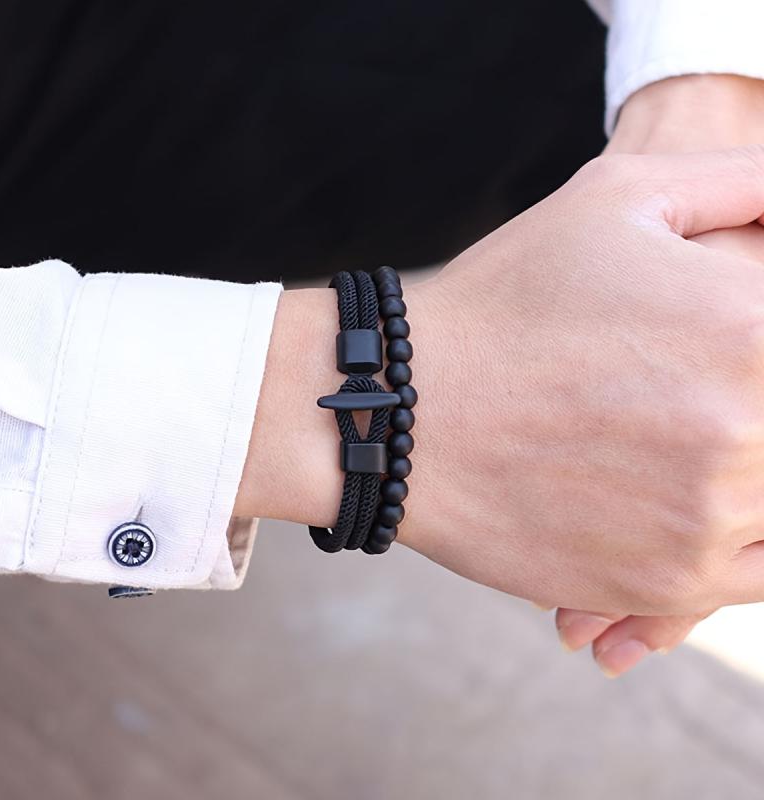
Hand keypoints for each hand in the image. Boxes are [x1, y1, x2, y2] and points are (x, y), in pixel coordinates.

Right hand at [556, 75, 763, 676]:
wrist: (403, 406)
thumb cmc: (504, 299)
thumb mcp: (619, 198)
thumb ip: (743, 181)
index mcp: (754, 329)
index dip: (761, 342)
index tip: (735, 354)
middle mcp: (748, 433)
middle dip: (752, 403)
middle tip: (685, 390)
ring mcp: (709, 521)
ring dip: (751, 471)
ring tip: (672, 433)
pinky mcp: (664, 584)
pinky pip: (753, 574)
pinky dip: (740, 540)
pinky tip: (686, 497)